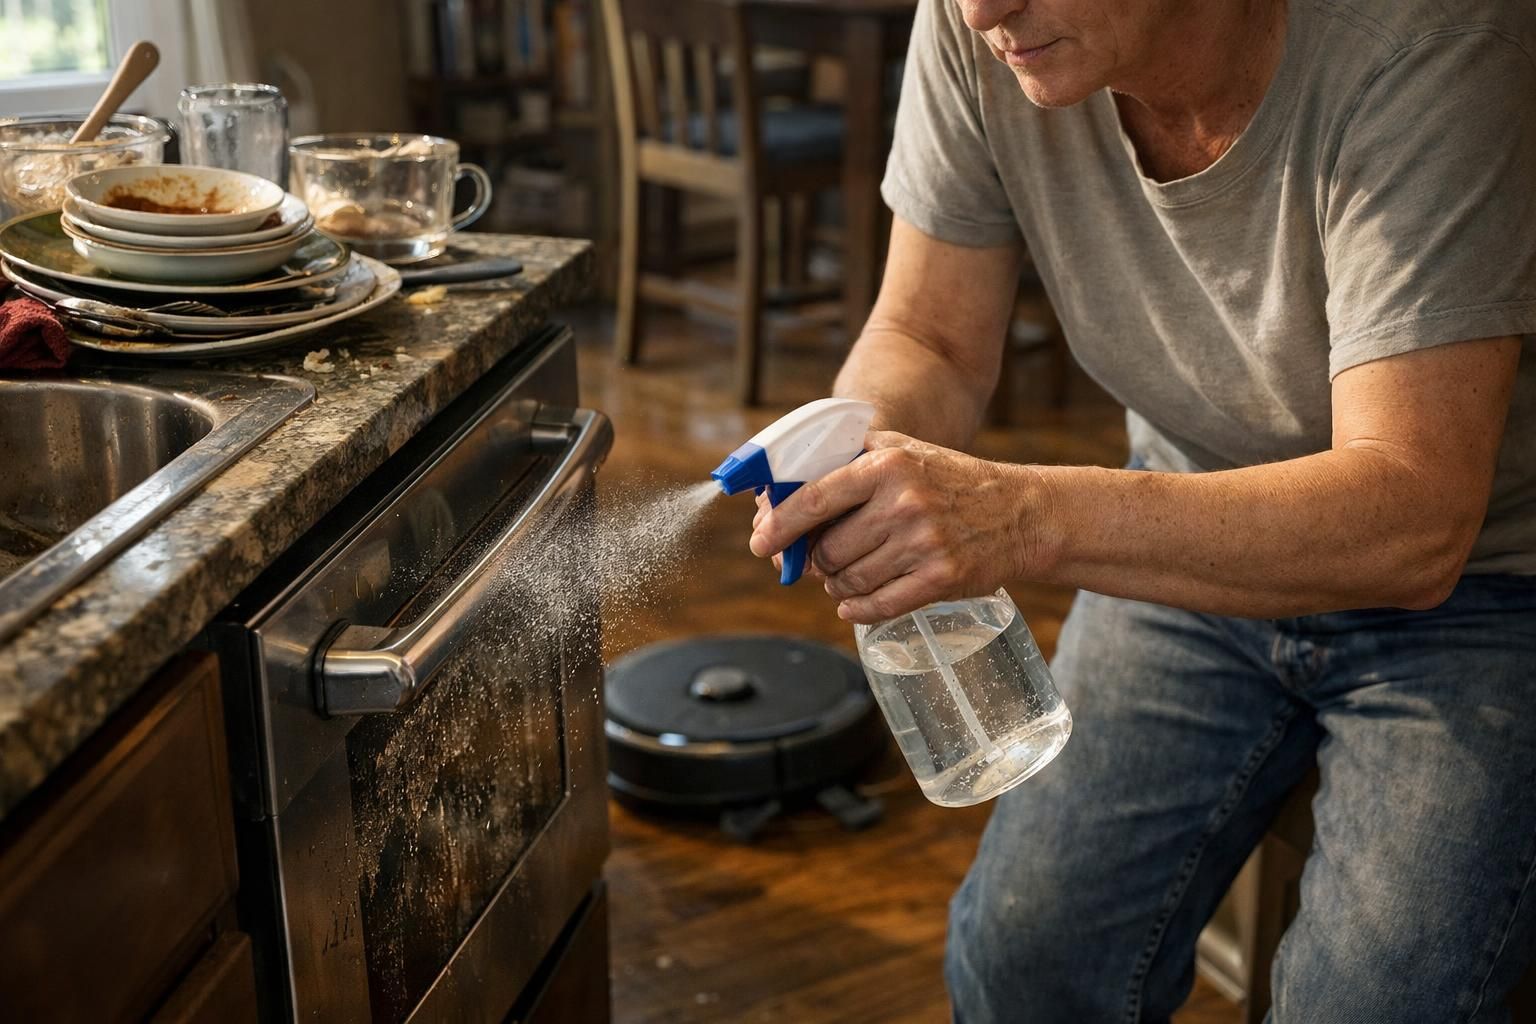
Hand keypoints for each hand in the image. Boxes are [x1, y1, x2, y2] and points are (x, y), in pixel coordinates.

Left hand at [749, 431, 1048, 622]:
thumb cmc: (950, 479)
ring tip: (847, 575)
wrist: (1021, 514)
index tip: (761, 543)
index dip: (779, 526)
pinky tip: (854, 604)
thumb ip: (846, 455)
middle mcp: (904, 502)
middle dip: (816, 561)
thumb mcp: (902, 448)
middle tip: (820, 561)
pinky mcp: (940, 579)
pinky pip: (878, 607)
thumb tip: (782, 484)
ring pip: (849, 581)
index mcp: (887, 464)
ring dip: (838, 585)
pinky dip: (857, 610)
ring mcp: (924, 543)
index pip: (814, 499)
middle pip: (828, 550)